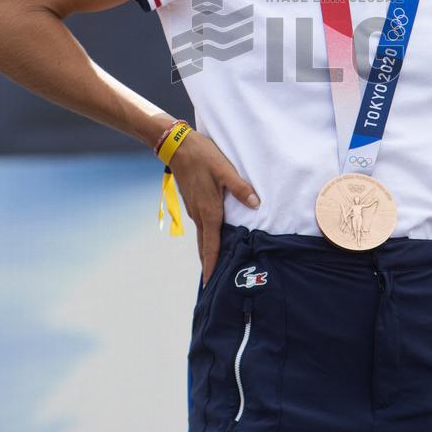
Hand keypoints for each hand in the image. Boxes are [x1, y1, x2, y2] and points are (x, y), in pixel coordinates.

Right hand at [168, 131, 259, 285]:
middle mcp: (200, 215)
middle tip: (215, 282)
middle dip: (209, 264)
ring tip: (216, 264)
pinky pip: (201, 226)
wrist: (176, 146)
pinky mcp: (193, 202)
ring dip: (208, 251)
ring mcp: (194, 209)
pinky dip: (206, 237)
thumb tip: (255, 203)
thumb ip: (240, 187)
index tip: (210, 284)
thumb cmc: (202, 156)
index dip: (211, 265)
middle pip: (204, 246)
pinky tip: (214, 236)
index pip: (211, 245)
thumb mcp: (224, 170)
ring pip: (202, 236)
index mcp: (209, 211)